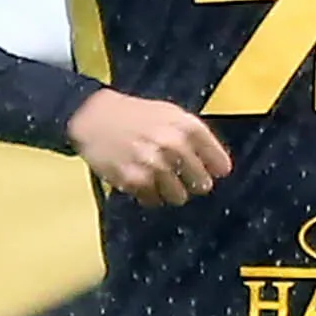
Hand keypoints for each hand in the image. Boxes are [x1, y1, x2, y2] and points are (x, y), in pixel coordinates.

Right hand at [67, 90, 231, 205]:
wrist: (94, 117)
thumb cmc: (136, 115)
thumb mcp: (171, 114)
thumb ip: (197, 139)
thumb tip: (221, 169)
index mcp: (187, 127)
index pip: (220, 163)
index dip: (214, 170)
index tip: (211, 172)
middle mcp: (174, 145)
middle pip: (202, 184)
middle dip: (192, 182)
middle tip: (175, 172)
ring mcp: (154, 164)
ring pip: (179, 197)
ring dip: (169, 191)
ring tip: (155, 175)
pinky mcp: (134, 180)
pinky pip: (153, 201)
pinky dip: (148, 194)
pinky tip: (139, 177)